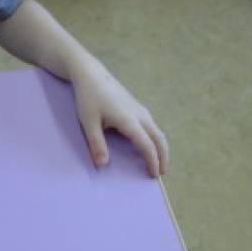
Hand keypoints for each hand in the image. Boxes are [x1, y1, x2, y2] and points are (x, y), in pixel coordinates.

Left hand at [68, 59, 168, 176]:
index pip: (147, 145)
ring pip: (157, 131)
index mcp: (129, 120)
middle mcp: (140, 115)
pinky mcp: (136, 107)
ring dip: (160, 147)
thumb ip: (96, 143)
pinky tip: (147, 144)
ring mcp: (140, 109)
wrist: (91, 74)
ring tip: (157, 162)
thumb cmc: (88, 97)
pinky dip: (155, 139)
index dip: (152, 161)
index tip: (153, 175)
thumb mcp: (89, 122)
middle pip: (159, 138)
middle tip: (161, 173)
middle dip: (163, 157)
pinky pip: (152, 126)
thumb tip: (102, 164)